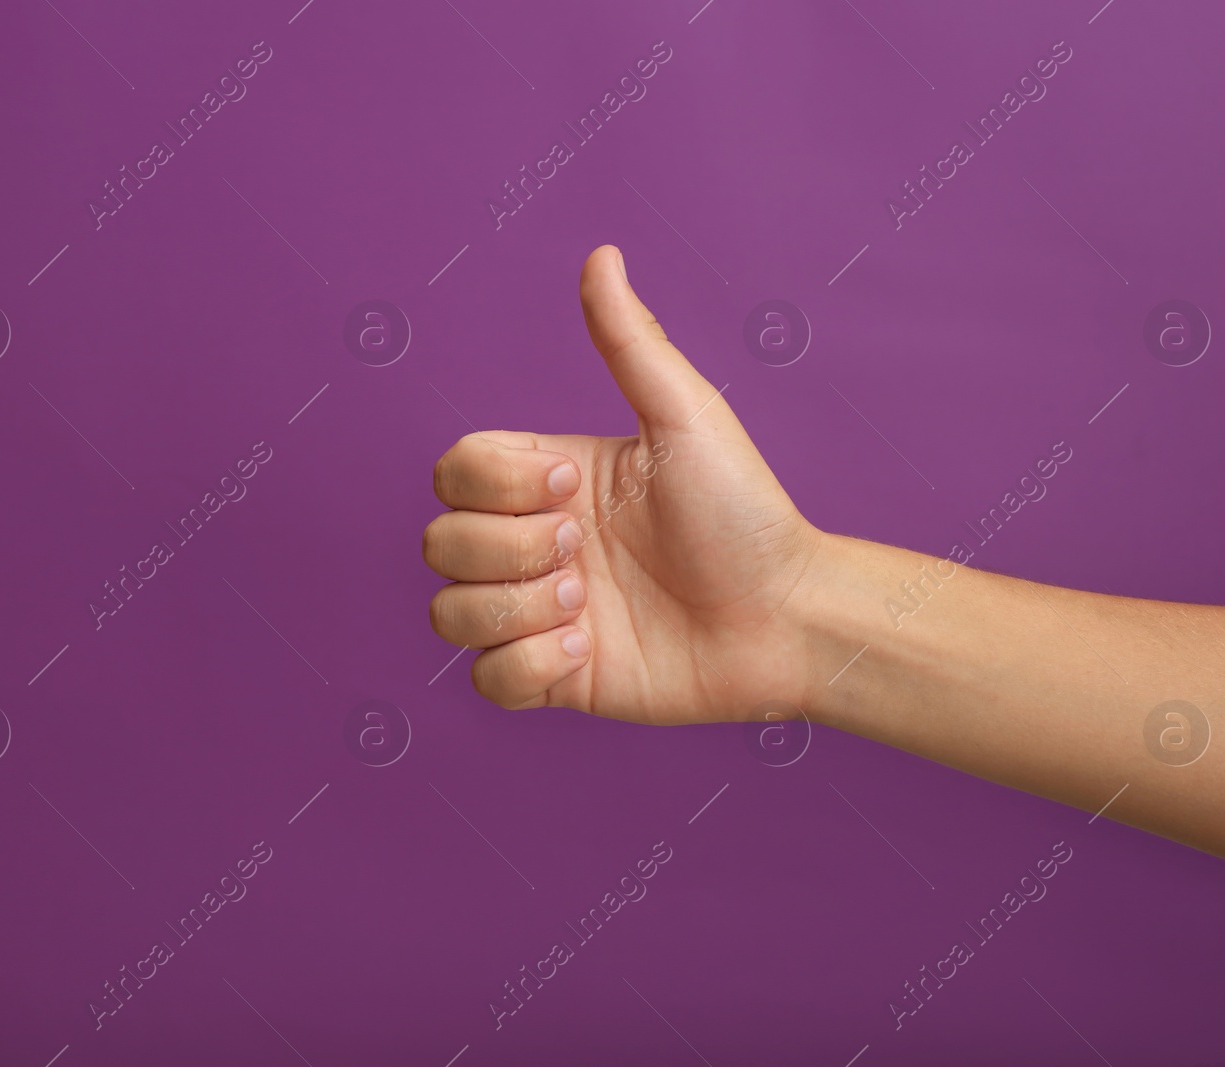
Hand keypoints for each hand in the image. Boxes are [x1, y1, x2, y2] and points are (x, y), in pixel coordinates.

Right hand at [424, 245, 829, 723]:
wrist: (786, 616)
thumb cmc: (745, 513)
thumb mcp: (685, 418)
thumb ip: (630, 343)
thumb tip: (602, 254)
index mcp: (552, 480)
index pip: (456, 470)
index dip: (495, 483)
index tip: (572, 488)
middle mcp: (535, 544)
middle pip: (439, 541)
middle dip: (506, 548)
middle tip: (588, 551)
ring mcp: (541, 613)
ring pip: (448, 613)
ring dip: (511, 609)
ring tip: (586, 607)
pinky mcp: (557, 677)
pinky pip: (485, 681)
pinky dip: (524, 667)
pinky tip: (586, 653)